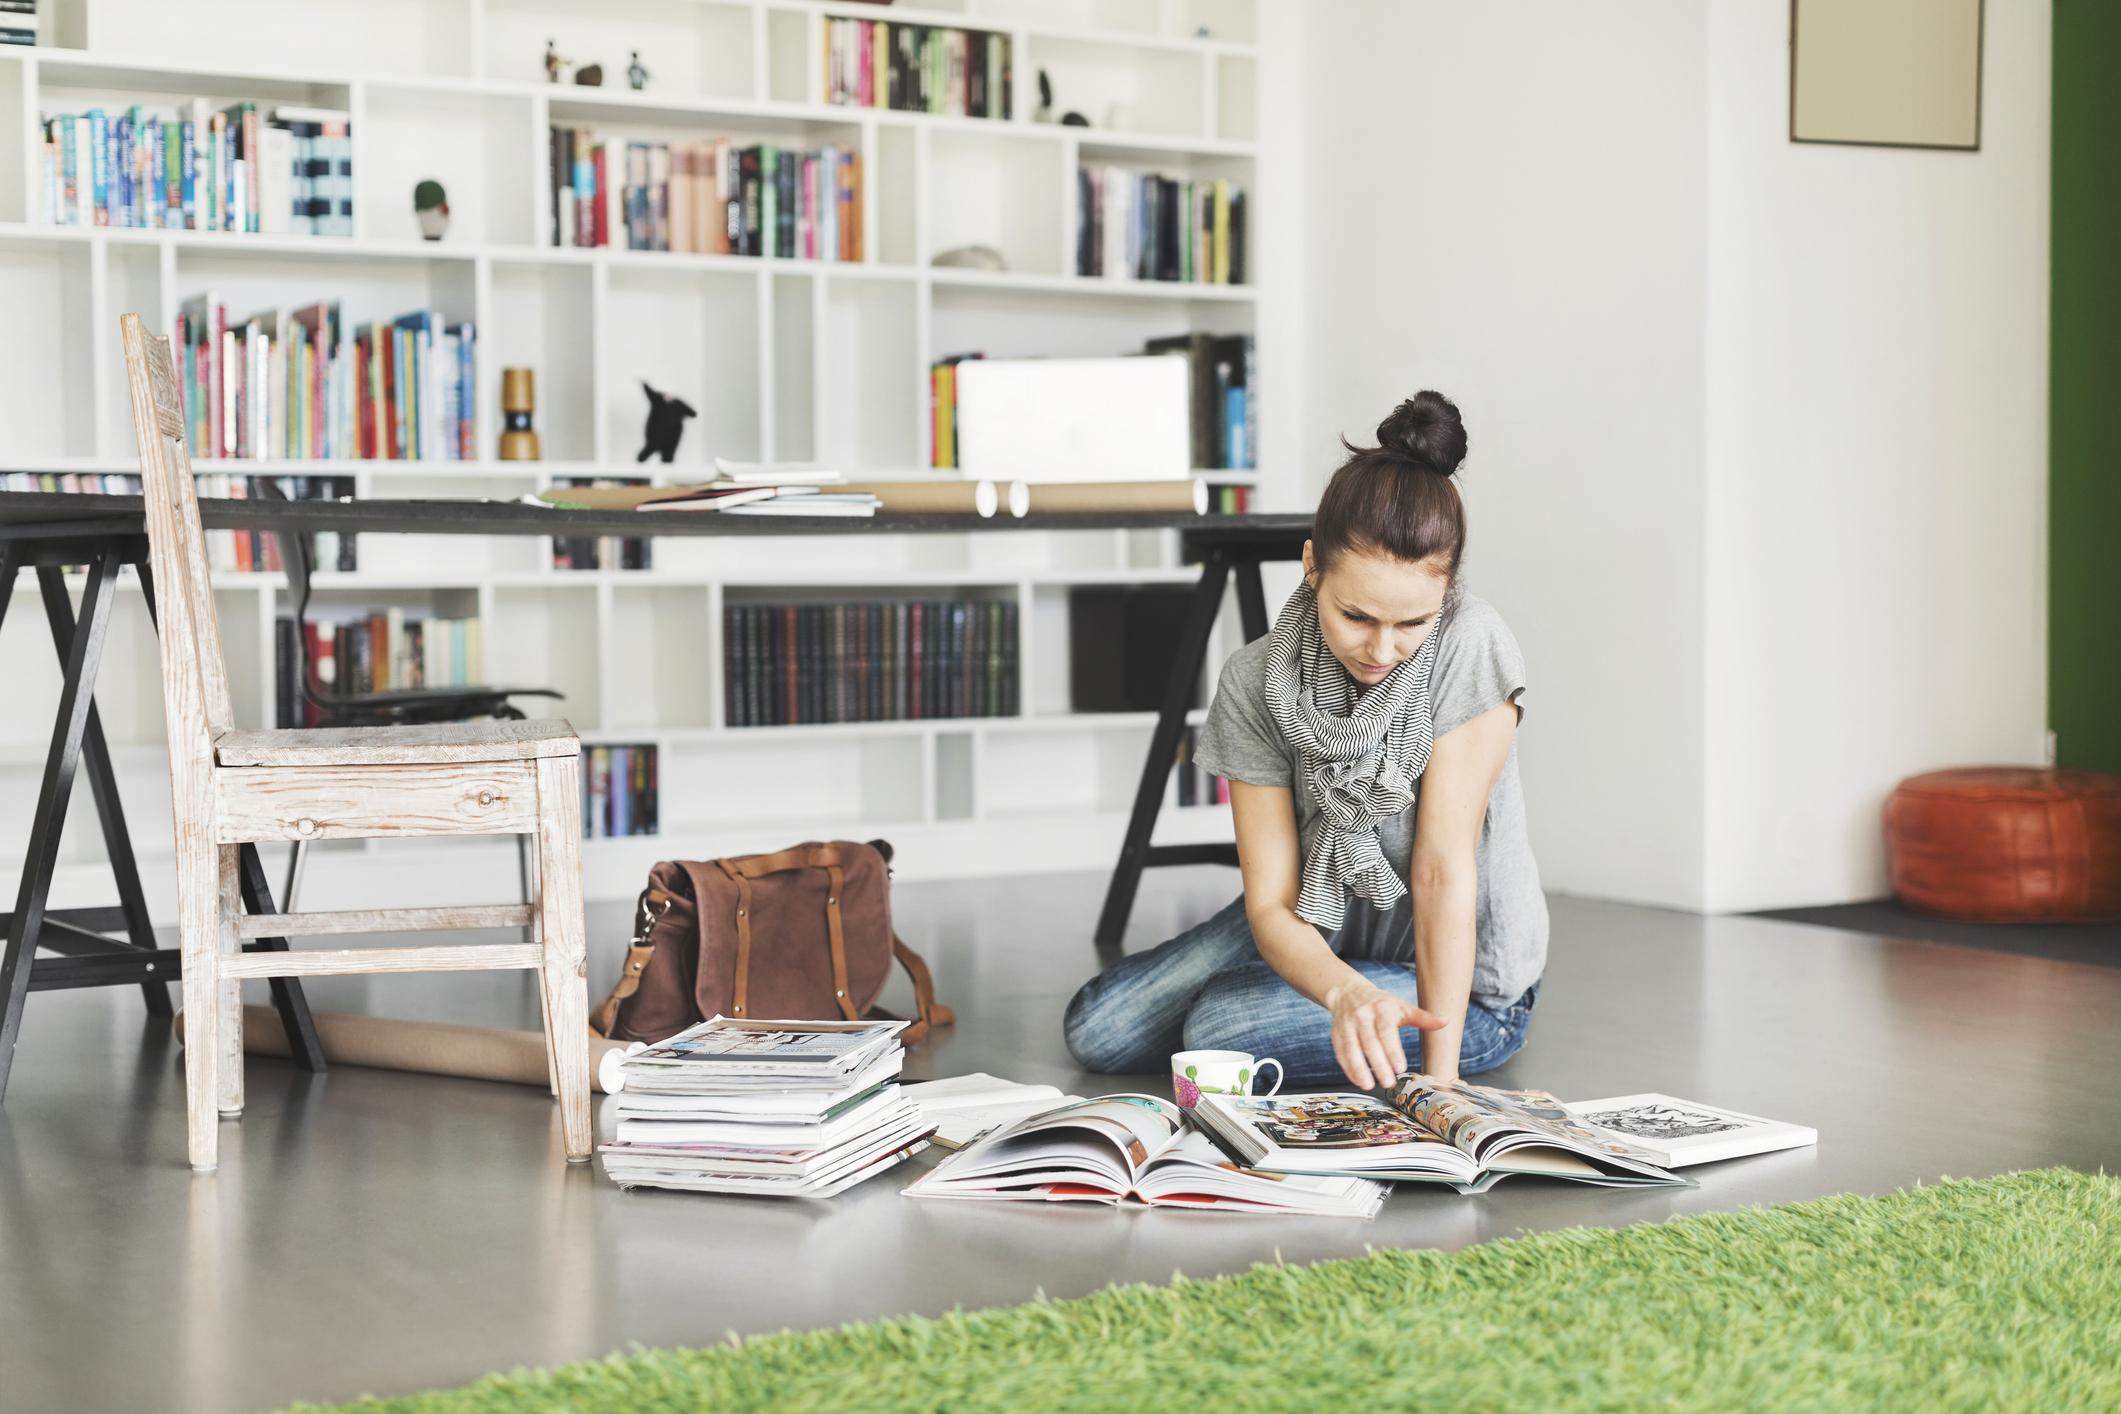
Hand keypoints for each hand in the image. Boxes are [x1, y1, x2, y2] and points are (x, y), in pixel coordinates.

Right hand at [1325, 980, 1445, 1089]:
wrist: (1348, 992)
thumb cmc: (1381, 1003)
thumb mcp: (1402, 1006)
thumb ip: (1423, 1017)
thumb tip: (1445, 1021)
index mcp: (1381, 1008)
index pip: (1387, 1031)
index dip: (1392, 1050)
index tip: (1400, 1068)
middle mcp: (1362, 1015)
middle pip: (1369, 1042)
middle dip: (1378, 1064)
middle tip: (1388, 1083)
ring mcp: (1347, 1024)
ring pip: (1351, 1048)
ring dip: (1359, 1068)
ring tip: (1369, 1085)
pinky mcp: (1336, 1033)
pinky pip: (1340, 1052)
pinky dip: (1348, 1068)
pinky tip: (1357, 1080)